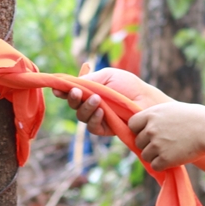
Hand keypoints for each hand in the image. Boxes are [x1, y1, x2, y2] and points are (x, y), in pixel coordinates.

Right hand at [52, 66, 172, 135]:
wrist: (147, 101)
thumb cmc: (129, 86)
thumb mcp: (107, 76)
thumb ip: (89, 80)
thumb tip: (70, 84)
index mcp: (91, 90)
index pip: (72, 91)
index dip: (63, 90)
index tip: (58, 89)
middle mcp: (91, 104)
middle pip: (73, 104)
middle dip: (73, 98)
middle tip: (77, 92)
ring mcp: (97, 117)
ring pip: (81, 116)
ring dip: (85, 107)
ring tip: (97, 100)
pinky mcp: (104, 129)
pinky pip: (92, 127)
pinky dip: (94, 119)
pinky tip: (101, 112)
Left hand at [128, 102, 204, 170]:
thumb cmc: (195, 118)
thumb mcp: (171, 109)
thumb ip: (156, 116)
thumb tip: (145, 125)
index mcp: (151, 114)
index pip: (132, 125)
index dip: (138, 130)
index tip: (148, 133)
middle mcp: (150, 129)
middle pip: (138, 142)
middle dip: (147, 145)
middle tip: (163, 144)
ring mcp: (157, 144)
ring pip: (145, 156)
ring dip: (155, 156)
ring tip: (170, 151)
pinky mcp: (165, 158)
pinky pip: (155, 166)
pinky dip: (162, 165)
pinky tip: (172, 159)